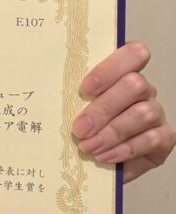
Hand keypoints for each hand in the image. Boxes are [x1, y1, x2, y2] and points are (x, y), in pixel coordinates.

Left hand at [74, 42, 174, 182]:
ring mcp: (157, 113)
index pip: (133, 54)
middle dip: (103, 108)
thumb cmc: (89, 126)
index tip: (84, 89)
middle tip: (80, 128)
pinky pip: (151, 140)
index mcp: (124, 73)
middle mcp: (144, 90)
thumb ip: (74, 96)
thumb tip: (50, 93)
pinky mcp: (165, 138)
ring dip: (112, 132)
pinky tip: (104, 156)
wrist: (106, 160)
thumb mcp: (78, 107)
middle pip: (135, 84)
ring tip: (89, 146)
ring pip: (143, 113)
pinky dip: (124, 149)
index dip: (110, 69)